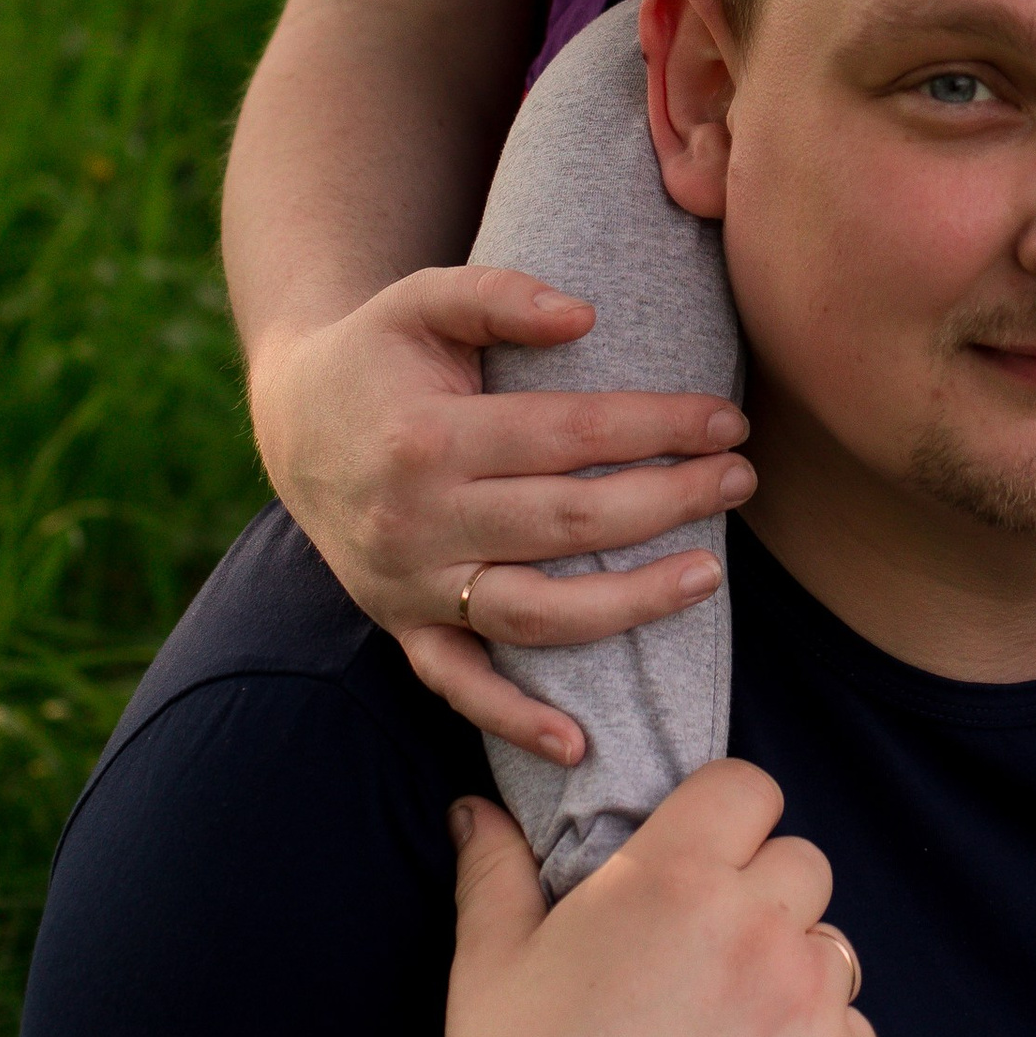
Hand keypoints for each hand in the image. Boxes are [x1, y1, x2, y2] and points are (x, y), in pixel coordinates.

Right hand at [248, 267, 757, 763]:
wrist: (294, 423)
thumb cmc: (379, 353)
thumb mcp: (419, 298)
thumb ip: (497, 295)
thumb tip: (583, 316)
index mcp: (427, 436)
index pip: (569, 435)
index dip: (658, 426)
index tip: (728, 420)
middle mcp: (416, 521)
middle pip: (567, 523)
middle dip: (668, 502)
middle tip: (740, 480)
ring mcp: (408, 585)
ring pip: (532, 614)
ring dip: (628, 604)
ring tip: (708, 575)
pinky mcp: (401, 627)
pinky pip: (458, 685)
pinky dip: (513, 720)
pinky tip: (579, 741)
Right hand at [430, 767, 877, 1036]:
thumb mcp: (490, 965)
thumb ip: (495, 872)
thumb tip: (475, 810)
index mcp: (675, 876)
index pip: (748, 788)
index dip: (729, 816)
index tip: (704, 857)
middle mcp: (756, 925)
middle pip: (802, 863)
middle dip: (765, 896)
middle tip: (709, 958)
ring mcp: (808, 1005)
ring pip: (833, 950)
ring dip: (795, 974)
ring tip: (729, 1033)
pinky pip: (856, 1035)